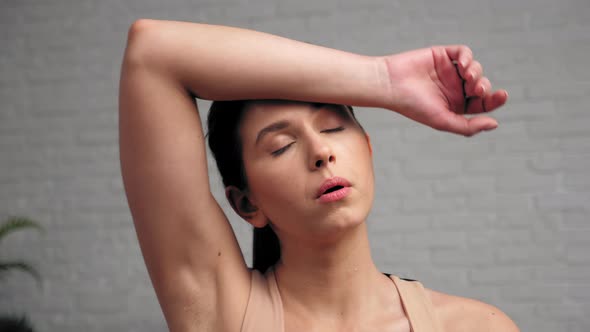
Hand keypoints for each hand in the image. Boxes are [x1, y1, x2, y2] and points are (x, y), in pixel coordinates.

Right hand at [382, 45, 507, 135]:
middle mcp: (454, 88)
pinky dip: (468, 56)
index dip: (494, 100)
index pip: (482, 103)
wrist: (391, 85)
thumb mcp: (443, 121)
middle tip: (476, 88)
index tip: (502, 96)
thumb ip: (468, 126)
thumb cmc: (413, 106)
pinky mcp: (442, 55)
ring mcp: (449, 71)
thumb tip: (494, 124)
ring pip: (475, 68)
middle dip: (484, 86)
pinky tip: (464, 64)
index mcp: (455, 105)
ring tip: (467, 76)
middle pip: (481, 85)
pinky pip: (463, 52)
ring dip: (476, 71)